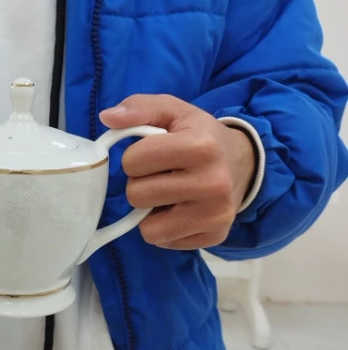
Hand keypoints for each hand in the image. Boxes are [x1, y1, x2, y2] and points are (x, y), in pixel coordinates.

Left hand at [99, 94, 255, 249]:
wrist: (242, 162)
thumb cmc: (199, 135)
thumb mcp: (173, 111)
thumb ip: (139, 107)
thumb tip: (107, 117)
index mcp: (200, 147)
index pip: (133, 162)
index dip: (135, 157)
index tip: (153, 154)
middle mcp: (213, 183)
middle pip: (137, 195)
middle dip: (141, 183)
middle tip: (161, 175)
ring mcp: (215, 214)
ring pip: (147, 227)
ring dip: (149, 211)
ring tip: (168, 193)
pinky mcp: (215, 236)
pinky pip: (164, 242)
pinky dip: (164, 228)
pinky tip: (180, 209)